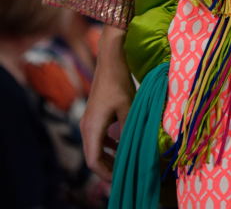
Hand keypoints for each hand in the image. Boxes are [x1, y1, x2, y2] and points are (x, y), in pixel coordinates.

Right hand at [80, 26, 134, 181]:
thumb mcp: (128, 107)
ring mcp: (89, 121)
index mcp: (92, 127)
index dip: (106, 173)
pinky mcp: (94, 115)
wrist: (110, 59)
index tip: (121, 177)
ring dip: (108, 156)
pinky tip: (120, 146)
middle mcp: (87, 126)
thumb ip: (129, 129)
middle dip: (107, 168)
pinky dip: (107, 145)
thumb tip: (136, 148)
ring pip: (94, 148)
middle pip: (92, 157)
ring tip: (125, 161)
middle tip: (125, 172)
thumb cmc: (119, 82)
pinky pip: (97, 138)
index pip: (93, 161)